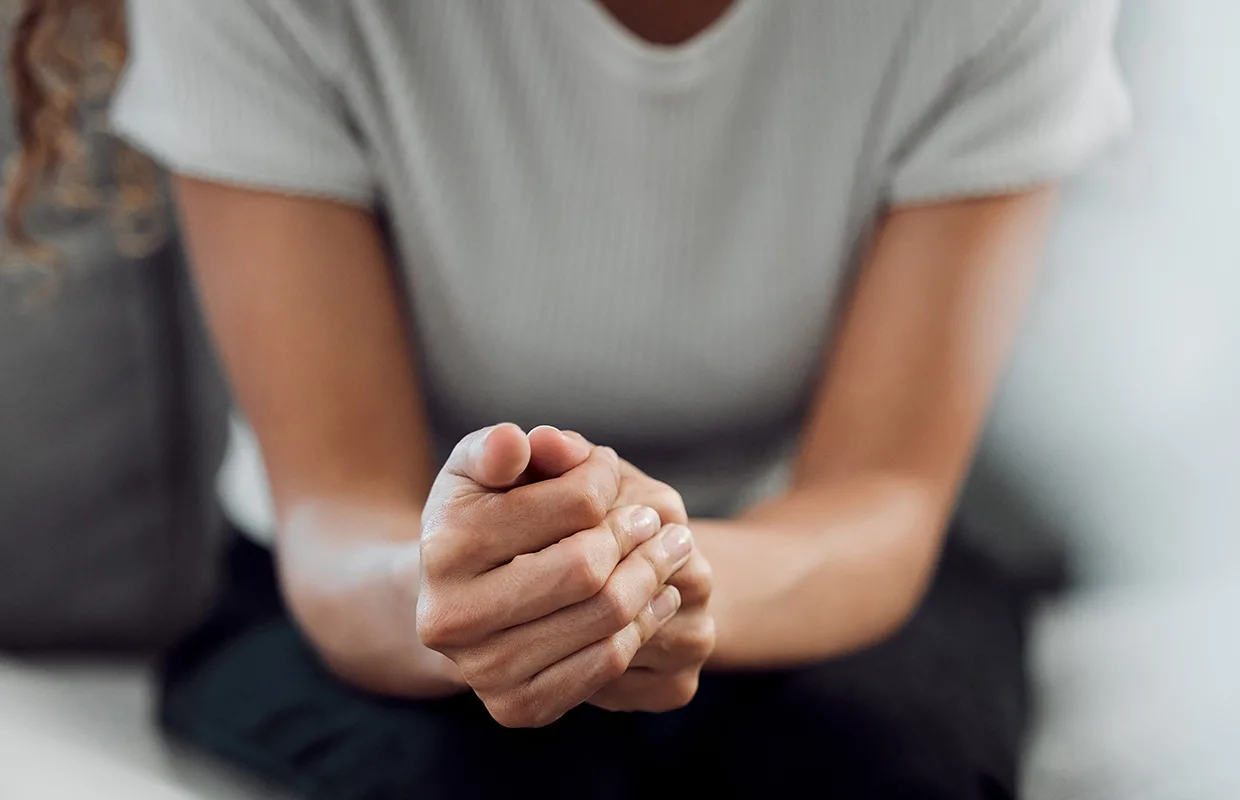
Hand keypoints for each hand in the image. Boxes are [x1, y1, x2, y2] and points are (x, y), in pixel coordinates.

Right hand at [416, 424, 696, 726]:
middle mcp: (451, 617)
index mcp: (445, 544)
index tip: (611, 469)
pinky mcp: (516, 707)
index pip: (573, 504)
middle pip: (588, 568)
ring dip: (654, 579)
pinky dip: (643, 626)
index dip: (604, 478)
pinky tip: (658, 597)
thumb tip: (523, 441)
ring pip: (605, 619)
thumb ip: (502, 447)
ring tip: (672, 550)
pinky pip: (606, 666)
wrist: (455, 600)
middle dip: (637, 536)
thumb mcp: (481, 467)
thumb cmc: (479, 514)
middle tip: (657, 519)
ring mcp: (482, 670)